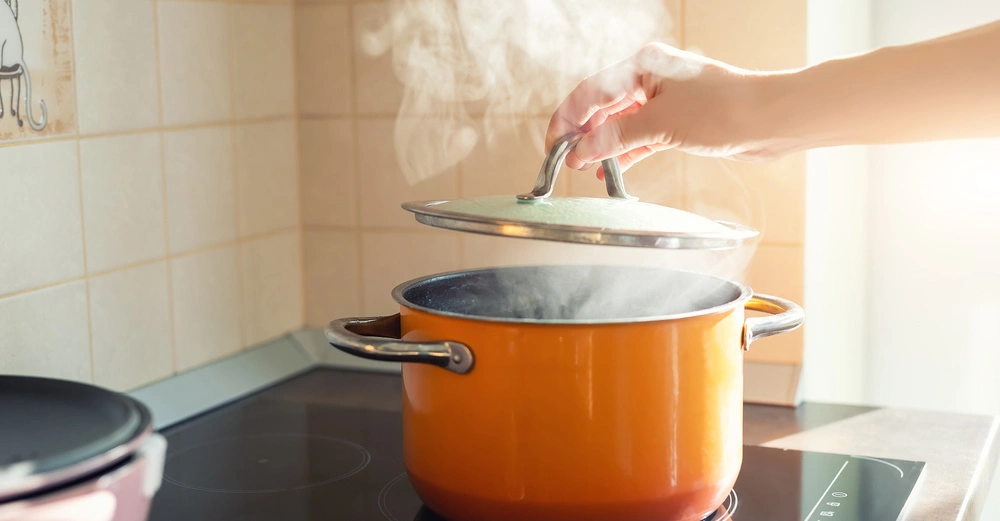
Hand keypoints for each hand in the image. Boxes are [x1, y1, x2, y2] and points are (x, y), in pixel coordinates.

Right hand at [545, 42, 781, 179]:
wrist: (770, 120)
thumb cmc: (725, 109)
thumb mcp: (661, 124)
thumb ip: (616, 138)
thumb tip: (581, 152)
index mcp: (643, 66)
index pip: (591, 92)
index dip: (568, 120)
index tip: (554, 146)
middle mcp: (650, 79)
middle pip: (602, 107)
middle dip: (582, 134)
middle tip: (564, 160)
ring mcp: (663, 101)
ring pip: (619, 124)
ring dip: (601, 145)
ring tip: (582, 168)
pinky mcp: (676, 123)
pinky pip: (639, 137)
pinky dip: (623, 152)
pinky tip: (609, 169)